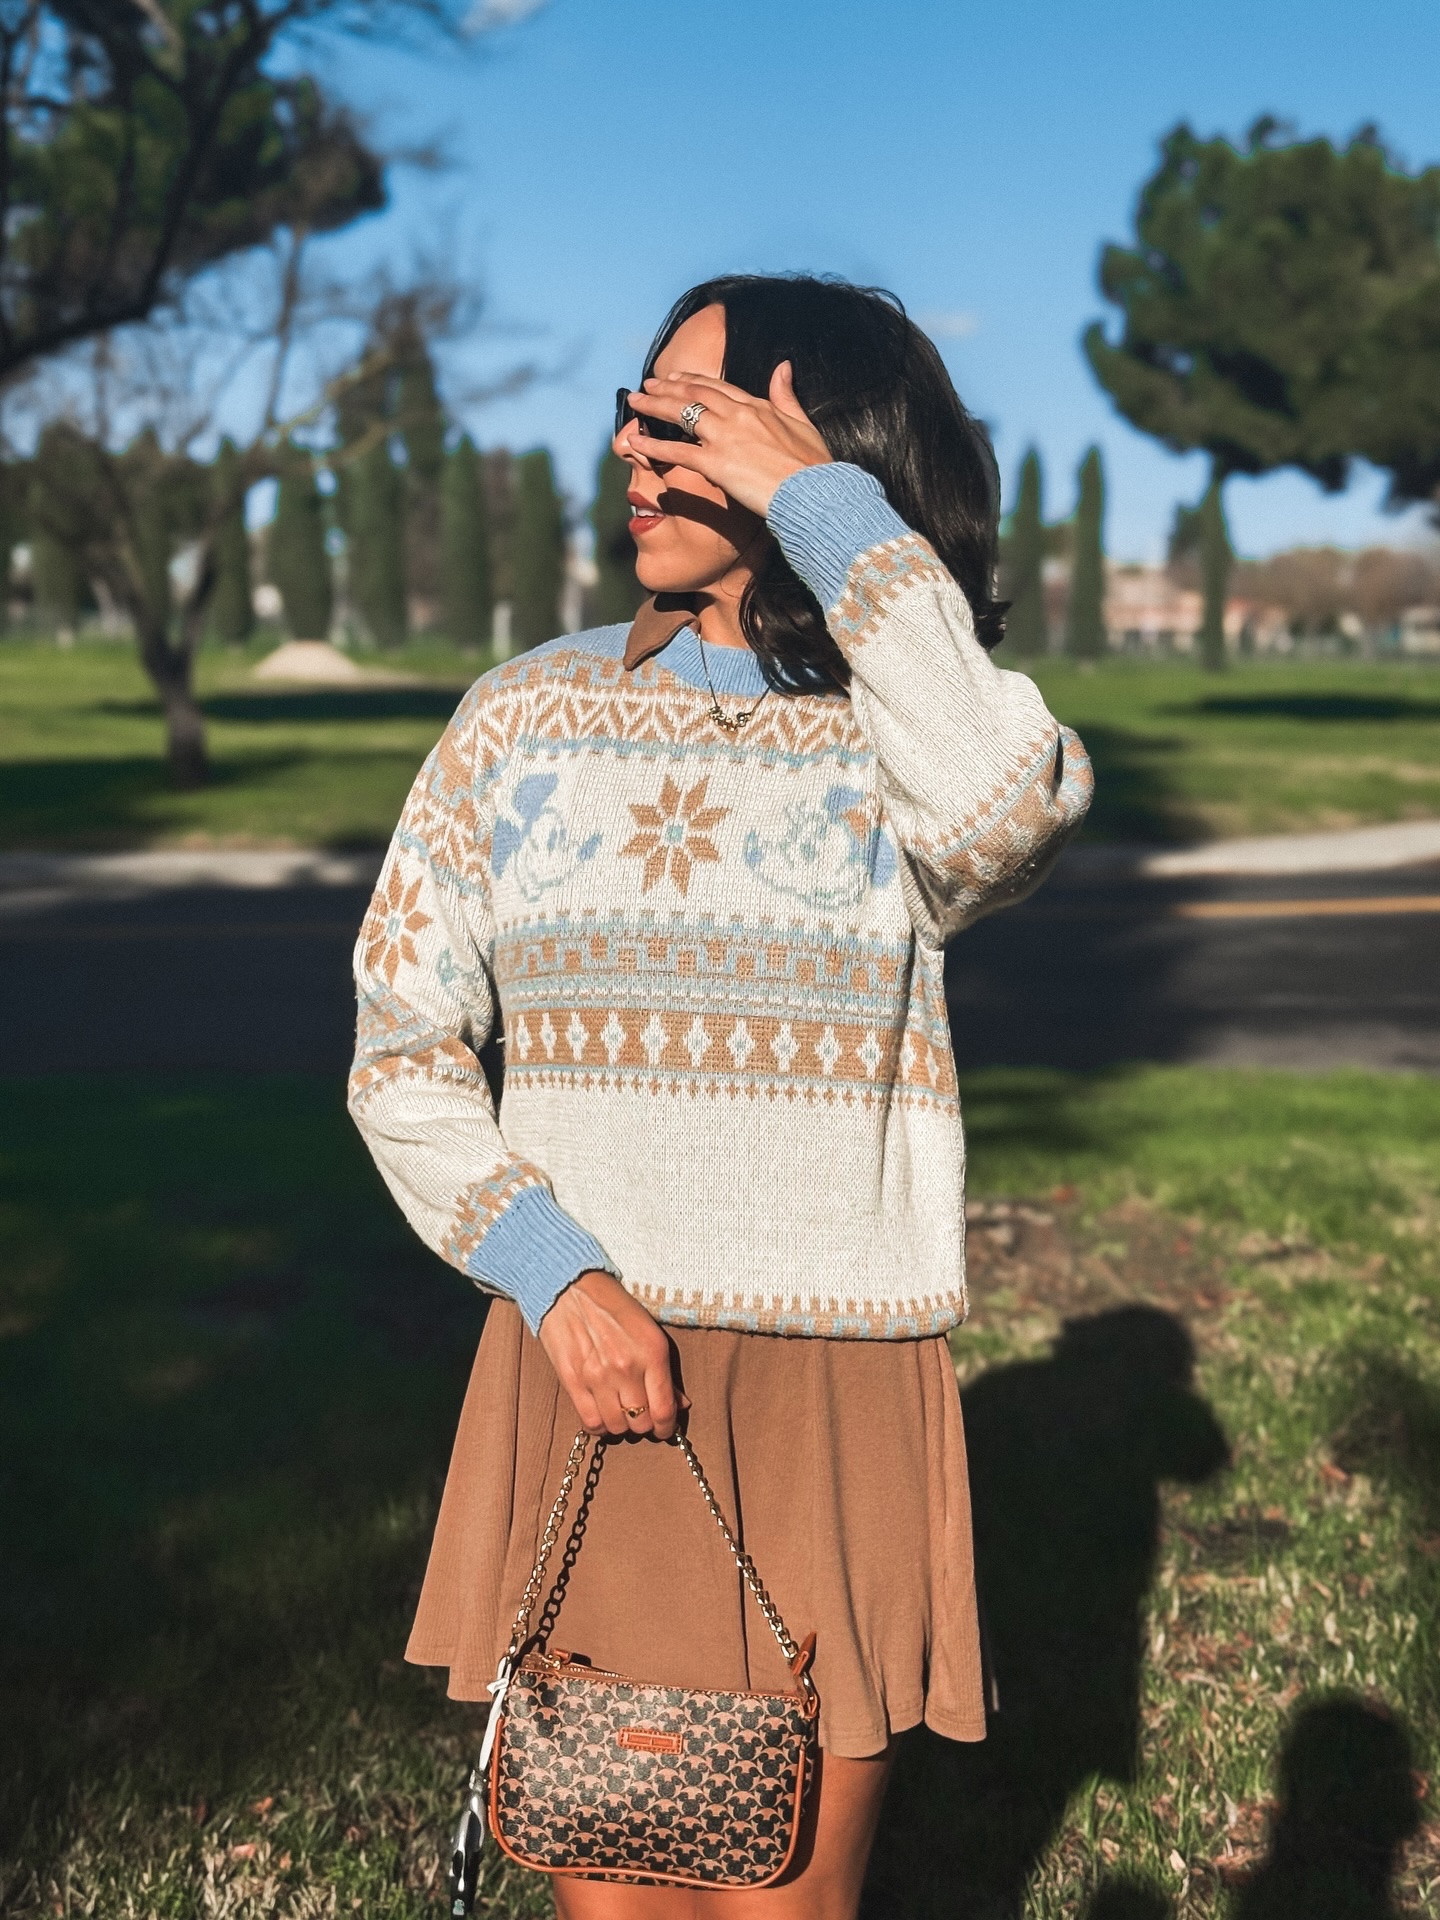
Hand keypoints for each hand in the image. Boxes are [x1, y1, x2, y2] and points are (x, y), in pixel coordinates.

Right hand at [537, 1269, 687, 1439]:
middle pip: (641, 1423)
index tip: (664, 1428)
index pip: (664, 1410)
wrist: (570, 1288)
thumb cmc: (614, 1307)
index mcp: (652, 1353)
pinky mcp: (573, 1381)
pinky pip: (590, 1421)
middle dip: (644, 1424)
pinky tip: (602, 1415)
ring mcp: (598, 1376)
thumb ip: (665, 1371)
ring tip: (620, 1412)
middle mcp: (626, 1367)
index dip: (666, 1427)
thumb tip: (680, 1404)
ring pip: (616, 1427)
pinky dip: (599, 1426)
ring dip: (621, 1425)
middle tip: (641, 1414)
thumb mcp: (649, 1331)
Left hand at [624, 360, 831, 515]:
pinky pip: (678, 451)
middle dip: (667, 387)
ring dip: (654, 406)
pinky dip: (655, 445)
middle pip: (694, 394)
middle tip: (646, 385)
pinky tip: (636, 441)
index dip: (693, 380)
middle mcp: (737, 415)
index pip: (718, 386)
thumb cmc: (813, 465)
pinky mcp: (716, 463)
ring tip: (635, 402)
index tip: (676, 377)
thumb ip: (786, 395)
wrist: (813, 491)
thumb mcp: (802, 422)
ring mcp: (725, 437)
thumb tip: (783, 367)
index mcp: (757, 406)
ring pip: (681, 414)